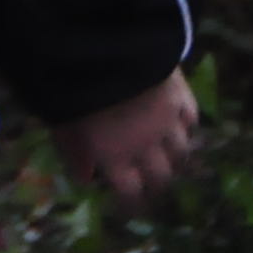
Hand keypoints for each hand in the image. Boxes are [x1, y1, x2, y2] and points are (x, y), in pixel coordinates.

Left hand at [52, 70, 199, 208]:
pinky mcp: (181, 95)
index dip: (134, 204)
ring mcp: (168, 122)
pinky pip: (191, 119)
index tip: (133, 206)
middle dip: (157, 184)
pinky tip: (182, 125)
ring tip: (170, 158)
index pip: (131, 193)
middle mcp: (146, 146)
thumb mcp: (61, 121)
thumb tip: (84, 179)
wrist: (106, 47)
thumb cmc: (73, 86)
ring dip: (175, 158)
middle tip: (153, 184)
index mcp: (114, 156)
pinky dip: (187, 126)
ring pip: (182, 151)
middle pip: (162, 177)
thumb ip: (73, 151)